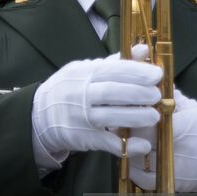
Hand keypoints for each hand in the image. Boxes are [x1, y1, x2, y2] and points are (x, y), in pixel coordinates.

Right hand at [30, 55, 161, 174]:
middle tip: (157, 96)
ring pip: (109, 116)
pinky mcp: (82, 138)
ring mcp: (80, 117)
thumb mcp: (87, 70)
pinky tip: (142, 145)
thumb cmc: (70, 88)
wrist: (39, 115)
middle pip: (110, 92)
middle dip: (137, 93)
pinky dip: (124, 145)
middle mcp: (80, 94)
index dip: (135, 72)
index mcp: (84, 73)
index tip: (157, 75)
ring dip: (134, 117)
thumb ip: (116, 62)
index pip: (111, 70)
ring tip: (155, 117)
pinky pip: (105, 142)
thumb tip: (143, 50)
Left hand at [127, 89, 196, 192]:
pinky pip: (143, 180)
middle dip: (128, 130)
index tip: (128, 107)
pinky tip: (136, 156)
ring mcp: (173, 170)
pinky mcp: (172, 184)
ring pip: (136, 161)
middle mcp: (176, 152)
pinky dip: (135, 169)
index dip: (133, 114)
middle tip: (121, 120)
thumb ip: (171, 96)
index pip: (145, 123)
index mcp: (181, 128)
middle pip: (138, 141)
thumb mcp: (194, 107)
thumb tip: (152, 80)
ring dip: (129, 149)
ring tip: (127, 138)